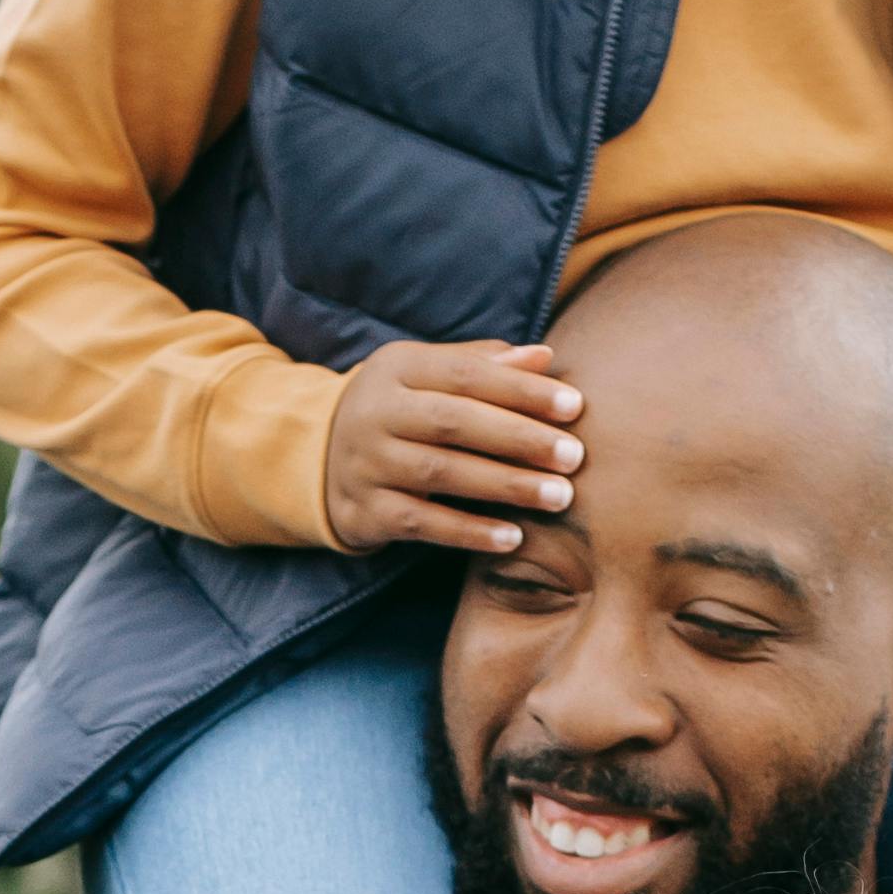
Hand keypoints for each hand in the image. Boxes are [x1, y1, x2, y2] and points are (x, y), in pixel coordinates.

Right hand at [322, 338, 583, 559]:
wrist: (318, 458)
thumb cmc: (400, 410)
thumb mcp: (429, 375)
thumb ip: (484, 366)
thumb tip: (545, 357)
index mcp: (397, 368)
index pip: (466, 374)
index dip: (521, 390)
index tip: (575, 407)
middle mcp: (375, 412)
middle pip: (453, 422)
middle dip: (519, 438)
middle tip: (574, 456)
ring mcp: (365, 464)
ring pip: (440, 472)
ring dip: (505, 485)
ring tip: (559, 497)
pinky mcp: (363, 512)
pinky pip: (422, 524)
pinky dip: (469, 532)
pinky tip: (513, 536)